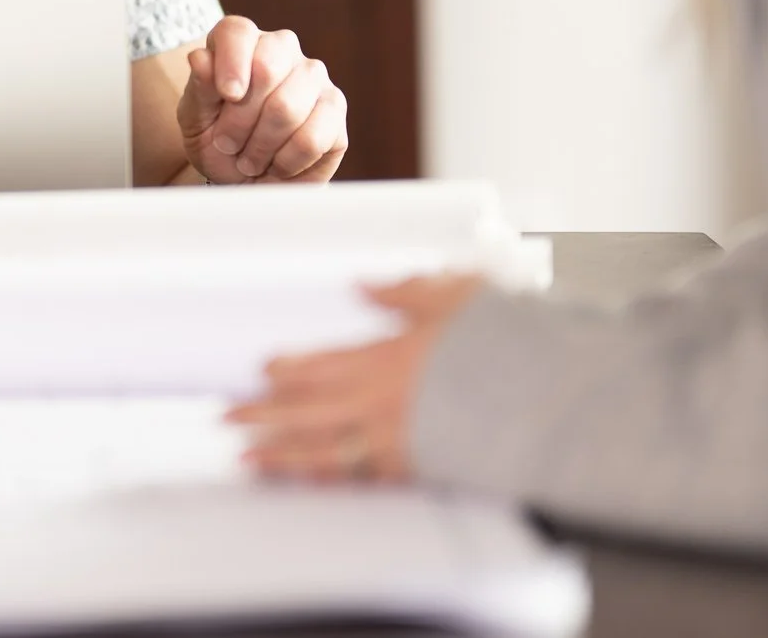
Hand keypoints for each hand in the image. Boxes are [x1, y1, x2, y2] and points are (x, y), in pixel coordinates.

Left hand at [180, 16, 347, 182]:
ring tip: (249, 159)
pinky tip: (277, 165)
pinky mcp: (335, 110)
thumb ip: (200, 89)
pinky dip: (286, 161)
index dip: (230, 63)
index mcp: (241, 41)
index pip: (237, 32)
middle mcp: (282, 49)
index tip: (227, 96)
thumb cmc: (217, 141)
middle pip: (266, 70)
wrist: (246, 180)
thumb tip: (199, 58)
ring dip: (260, 146)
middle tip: (227, 143)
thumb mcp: (195, 119)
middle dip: (240, 118)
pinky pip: (313, 138)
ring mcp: (314, 77)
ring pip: (288, 108)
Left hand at [226, 275, 482, 481]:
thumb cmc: (502, 344)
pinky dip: (330, 480)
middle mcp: (381, 400)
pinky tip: (308, 482)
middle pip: (308, 408)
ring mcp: (396, 439)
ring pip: (325, 448)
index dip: (288, 369)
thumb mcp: (455, 297)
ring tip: (248, 458)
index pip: (322, 363)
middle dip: (263, 413)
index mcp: (387, 357)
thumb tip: (365, 283)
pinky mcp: (416, 469)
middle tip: (226, 416)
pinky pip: (362, 477)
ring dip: (282, 453)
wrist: (541, 398)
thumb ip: (406, 292)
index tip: (260, 372)